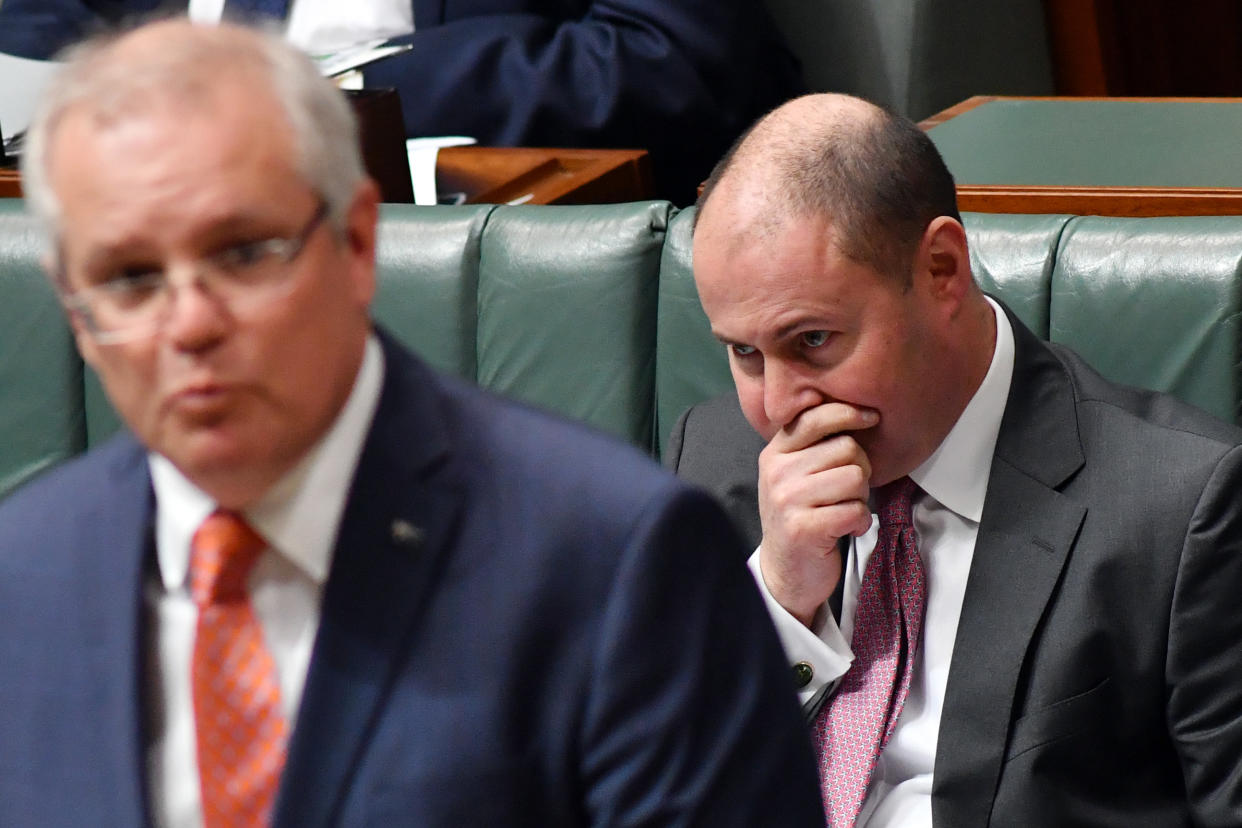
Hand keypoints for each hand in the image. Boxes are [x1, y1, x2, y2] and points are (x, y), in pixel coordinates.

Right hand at [757, 402, 876, 627]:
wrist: (785, 571)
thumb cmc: (800, 517)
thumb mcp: (794, 475)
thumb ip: (813, 445)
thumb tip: (855, 412)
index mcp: (775, 454)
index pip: (815, 418)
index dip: (849, 413)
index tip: (871, 418)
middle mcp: (777, 473)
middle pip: (846, 448)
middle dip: (860, 469)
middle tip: (849, 491)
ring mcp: (787, 501)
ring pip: (855, 478)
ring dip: (861, 497)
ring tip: (845, 509)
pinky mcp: (804, 529)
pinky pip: (855, 510)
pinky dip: (860, 522)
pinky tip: (847, 528)